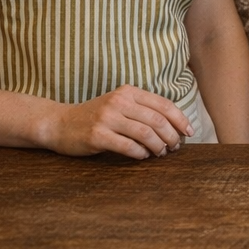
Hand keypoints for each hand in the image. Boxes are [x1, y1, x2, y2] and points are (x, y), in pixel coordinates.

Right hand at [38, 84, 192, 159]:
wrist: (59, 123)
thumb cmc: (95, 117)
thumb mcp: (119, 105)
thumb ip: (142, 110)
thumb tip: (174, 127)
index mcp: (129, 92)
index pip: (163, 104)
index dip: (180, 119)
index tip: (189, 132)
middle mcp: (119, 101)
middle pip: (157, 120)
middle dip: (172, 135)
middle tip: (175, 147)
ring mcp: (107, 118)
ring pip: (145, 133)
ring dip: (158, 146)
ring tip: (162, 153)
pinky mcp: (97, 135)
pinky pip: (127, 146)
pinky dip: (140, 153)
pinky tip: (143, 156)